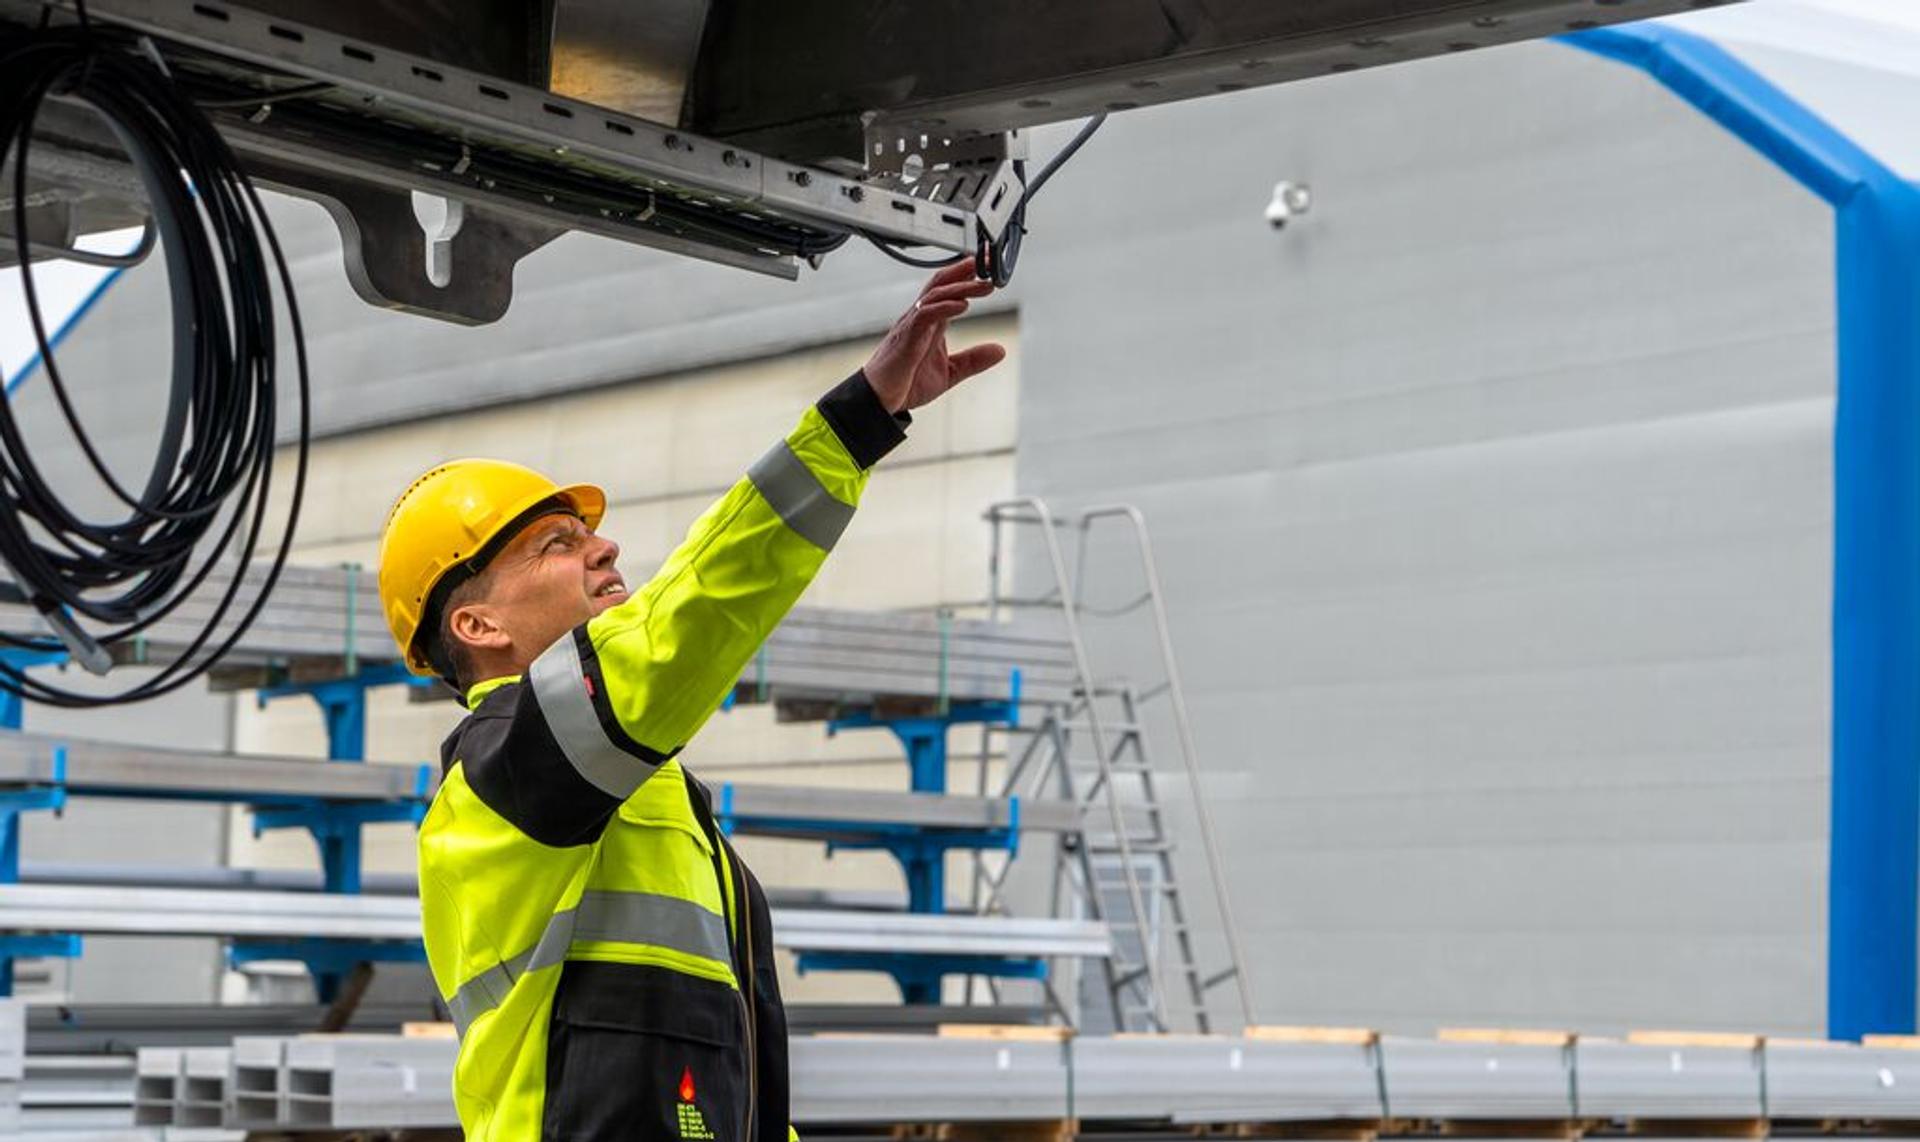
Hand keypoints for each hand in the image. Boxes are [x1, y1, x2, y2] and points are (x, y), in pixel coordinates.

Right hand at [862, 261, 1007, 412]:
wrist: (880, 401)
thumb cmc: (907, 383)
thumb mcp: (950, 372)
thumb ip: (973, 360)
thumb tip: (1000, 350)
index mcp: (931, 323)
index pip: (949, 290)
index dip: (968, 276)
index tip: (990, 266)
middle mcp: (920, 318)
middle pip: (941, 283)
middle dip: (965, 271)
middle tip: (990, 262)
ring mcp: (911, 326)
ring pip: (935, 295)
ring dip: (961, 288)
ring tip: (984, 285)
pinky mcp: (906, 338)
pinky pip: (924, 315)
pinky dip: (944, 308)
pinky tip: (962, 305)